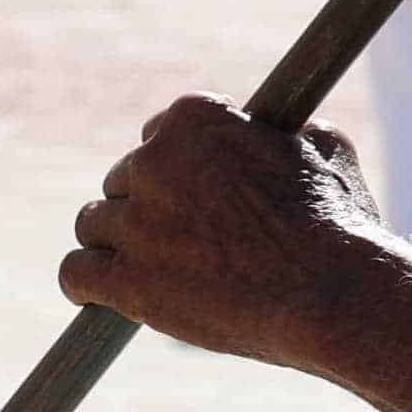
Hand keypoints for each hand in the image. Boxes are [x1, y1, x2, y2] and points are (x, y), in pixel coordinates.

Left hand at [61, 94, 411, 373]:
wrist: (330, 292)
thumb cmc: (336, 222)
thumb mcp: (327, 152)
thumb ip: (292, 136)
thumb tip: (292, 135)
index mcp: (198, 120)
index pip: (161, 132)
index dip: (180, 163)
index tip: (194, 187)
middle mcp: (155, 161)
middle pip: (124, 178)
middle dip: (148, 203)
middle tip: (182, 233)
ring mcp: (136, 222)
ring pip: (93, 223)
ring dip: (116, 241)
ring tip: (147, 264)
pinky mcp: (124, 280)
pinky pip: (75, 272)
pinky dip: (86, 281)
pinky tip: (100, 292)